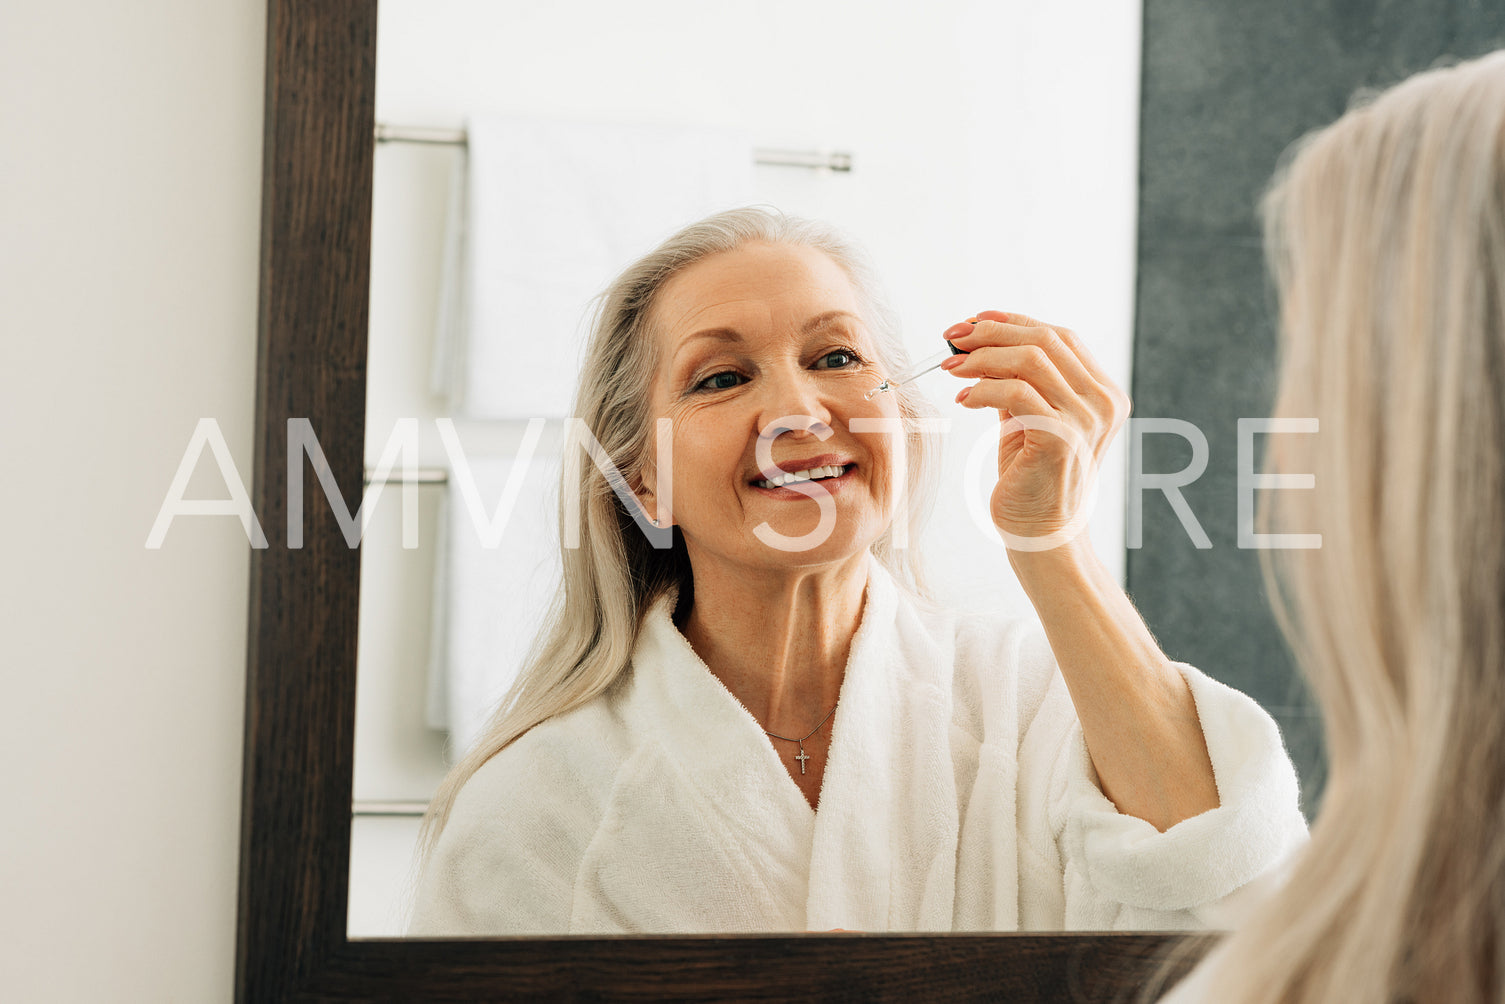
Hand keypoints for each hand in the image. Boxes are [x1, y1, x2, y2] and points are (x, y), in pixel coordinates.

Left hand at [941, 310, 1129, 549]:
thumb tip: (980, 342)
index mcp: (1103, 392)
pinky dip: (982, 389)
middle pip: (1045, 340)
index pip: (1060, 336)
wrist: (1042, 535)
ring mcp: (1086, 419)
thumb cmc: (1031, 478)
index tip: (973, 322)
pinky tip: (962, 399)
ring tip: (951, 368)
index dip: (1014, 322)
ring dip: (982, 358)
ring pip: (1030, 360)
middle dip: (992, 332)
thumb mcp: (1027, 418)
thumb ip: (1019, 381)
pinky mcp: (1061, 438)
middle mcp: (1102, 401)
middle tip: (952, 338)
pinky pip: (1016, 393)